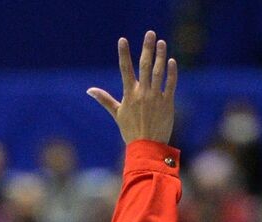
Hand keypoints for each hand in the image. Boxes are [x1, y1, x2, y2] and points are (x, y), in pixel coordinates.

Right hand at [88, 30, 177, 145]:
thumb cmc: (131, 131)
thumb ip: (105, 99)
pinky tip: (172, 61)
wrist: (147, 147)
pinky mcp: (168, 103)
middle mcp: (142, 93)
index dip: (124, 54)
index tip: (122, 40)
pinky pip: (170, 85)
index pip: (125, 70)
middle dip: (147, 48)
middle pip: (144, 66)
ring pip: (159, 72)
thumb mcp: (117, 114)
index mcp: (129, 94)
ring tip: (161, 42)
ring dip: (160, 56)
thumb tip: (89, 90)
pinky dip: (171, 73)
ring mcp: (156, 98)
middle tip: (150, 33)